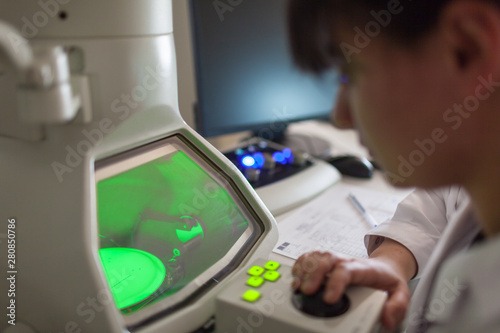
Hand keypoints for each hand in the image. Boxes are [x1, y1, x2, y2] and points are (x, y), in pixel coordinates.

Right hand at [291, 251, 409, 329]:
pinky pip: (312, 257)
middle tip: (307, 291)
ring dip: (306, 269)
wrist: (386, 267)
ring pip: (318, 256)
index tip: (329, 298)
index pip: (348, 269)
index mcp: (364, 269)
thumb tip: (386, 318)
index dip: (336, 282)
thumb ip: (397, 306)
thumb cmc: (388, 280)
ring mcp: (337, 261)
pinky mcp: (328, 263)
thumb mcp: (401, 293)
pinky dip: (302, 263)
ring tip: (298, 285)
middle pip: (328, 259)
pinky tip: (296, 274)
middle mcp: (348, 261)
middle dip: (315, 274)